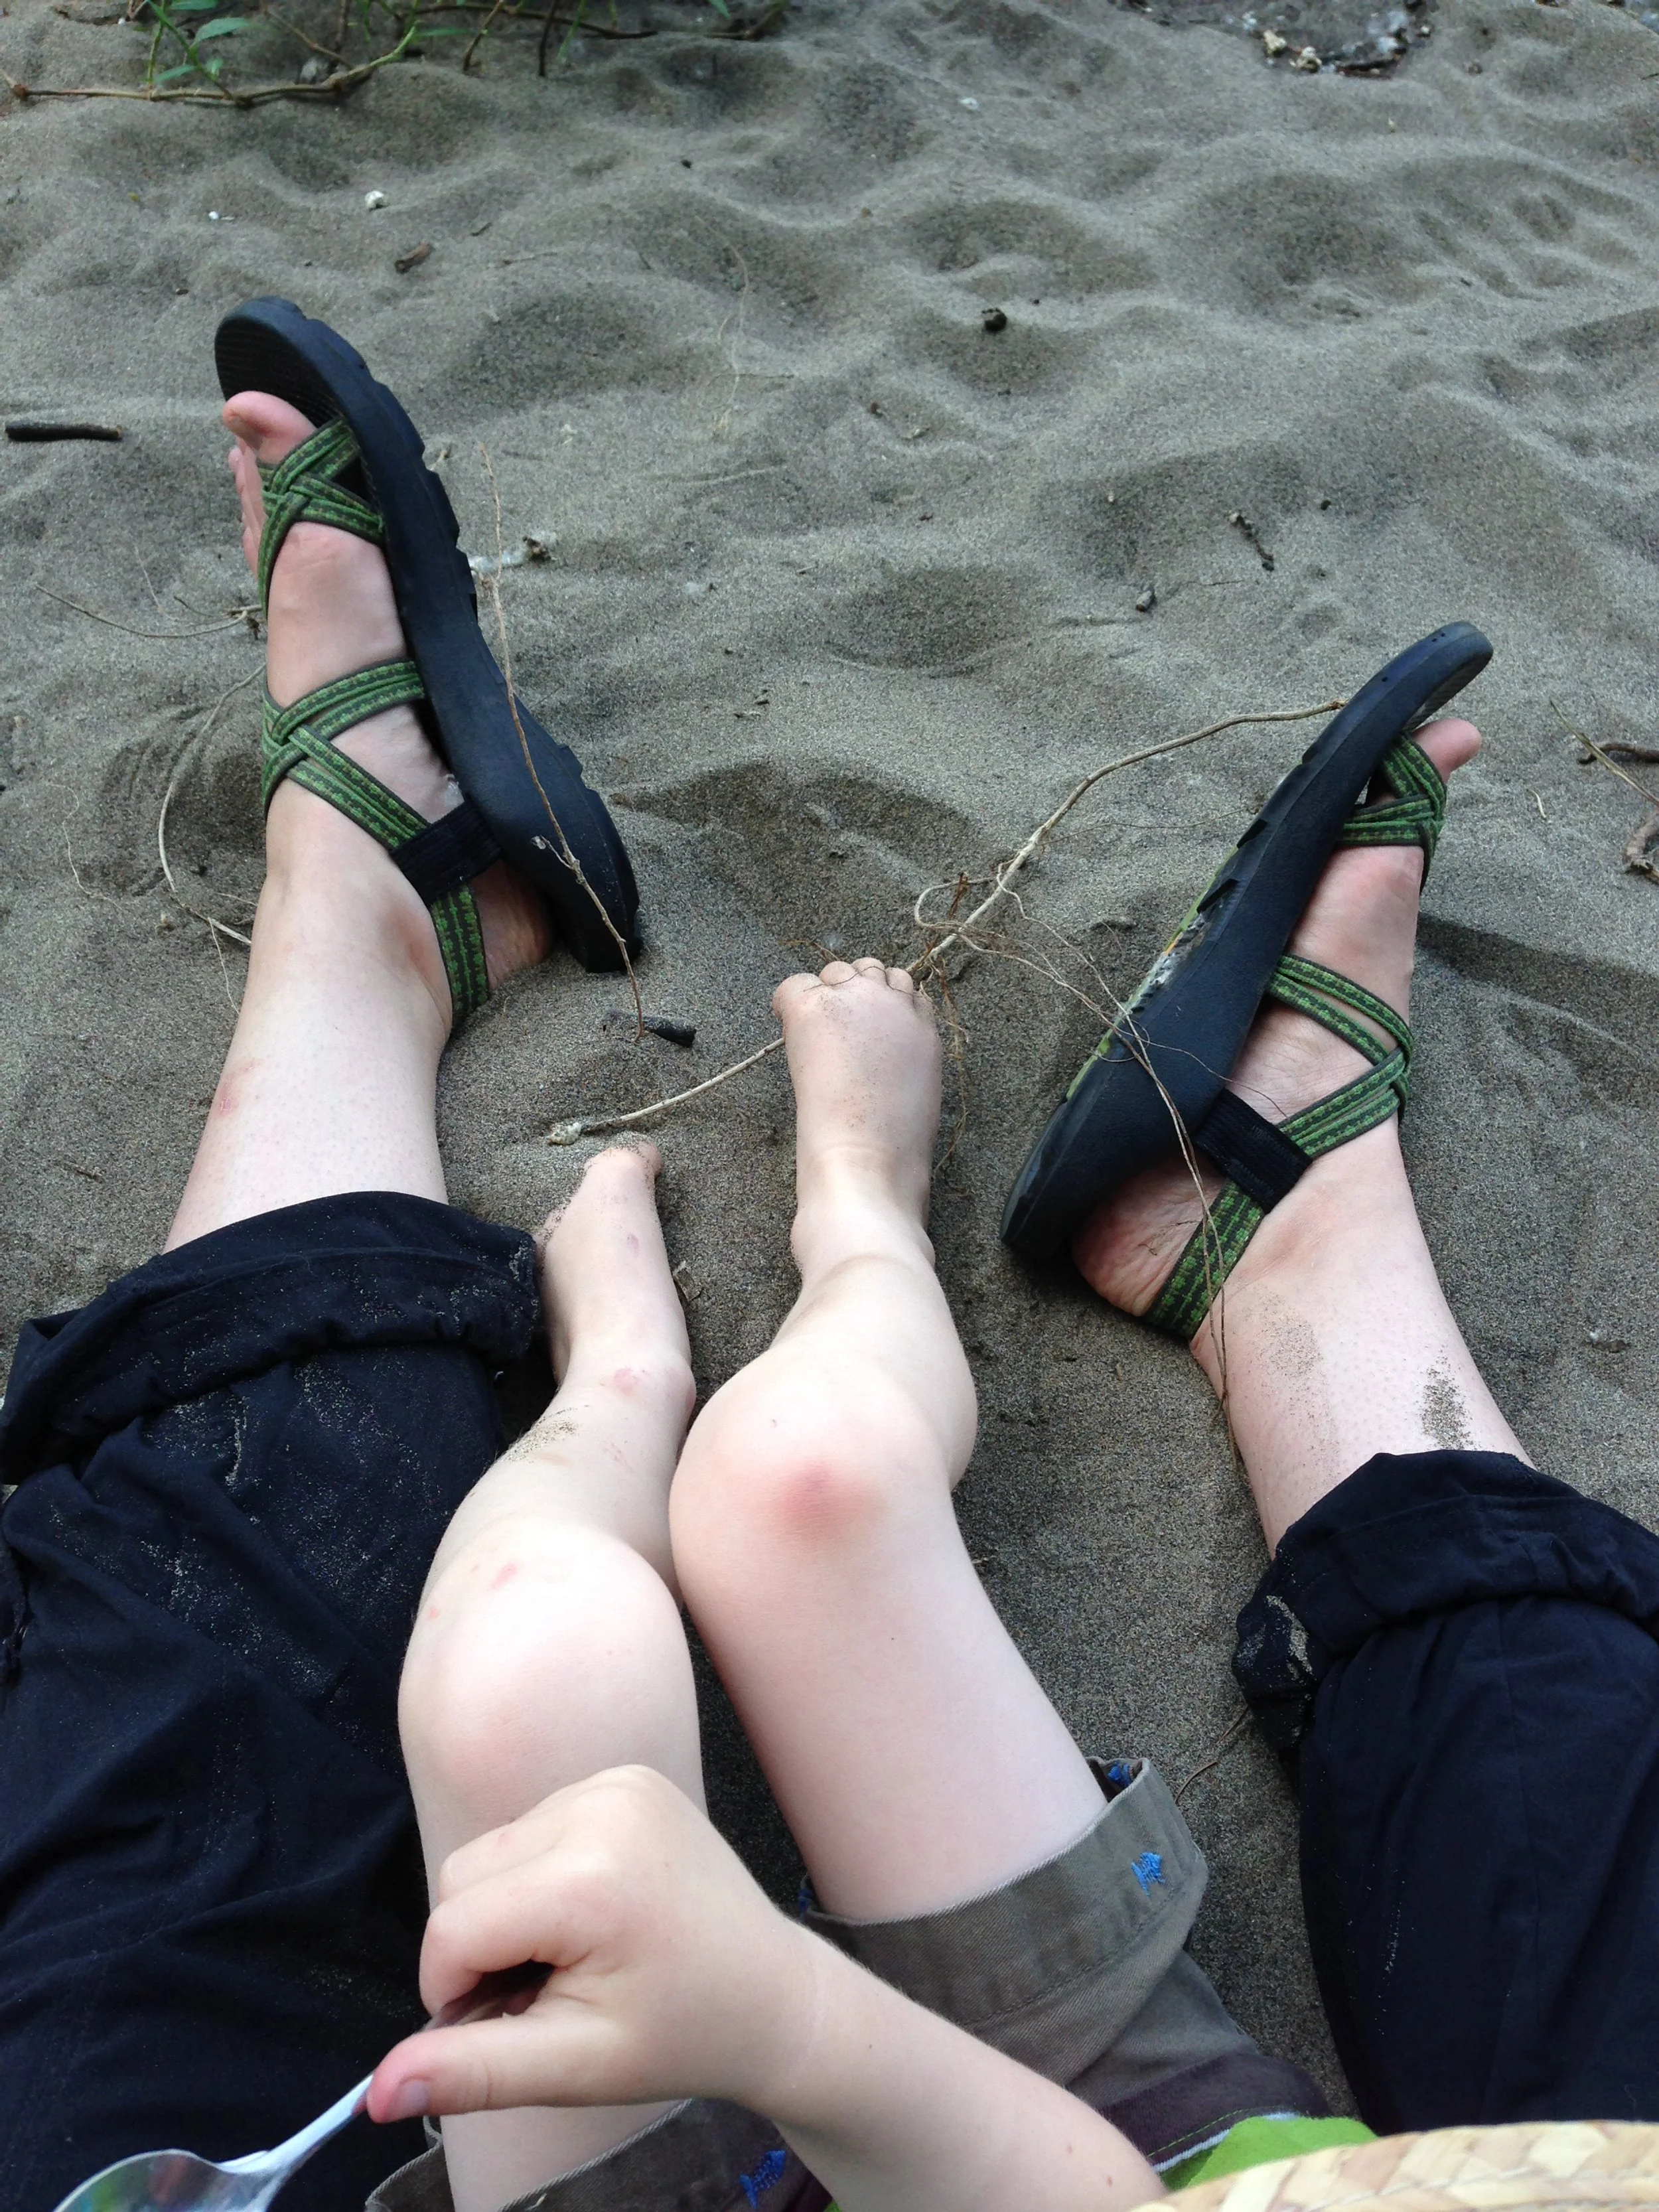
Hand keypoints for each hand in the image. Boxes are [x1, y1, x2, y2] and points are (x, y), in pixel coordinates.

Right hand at [367, 1765, 814, 2123]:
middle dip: (480, 1947)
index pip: (453, 1926)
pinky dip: (538, 1875)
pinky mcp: (626, 1777)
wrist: (776, 1996)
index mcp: (593, 1878)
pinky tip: (590, 1917)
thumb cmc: (683, 2036)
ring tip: (573, 1958)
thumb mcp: (573, 2067)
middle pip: (463, 1876)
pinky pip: (533, 1826)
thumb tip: (374, 2093)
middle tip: (544, 1996)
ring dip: (508, 1911)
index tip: (503, 2023)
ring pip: (492, 1850)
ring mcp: (618, 1782)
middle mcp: (602, 1807)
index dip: (454, 1990)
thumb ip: (469, 2072)